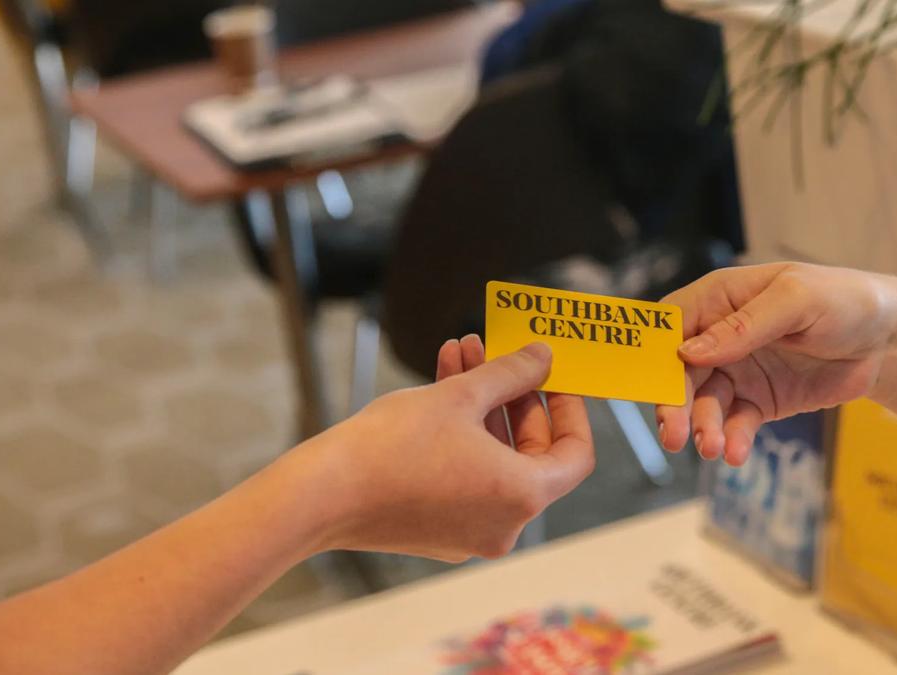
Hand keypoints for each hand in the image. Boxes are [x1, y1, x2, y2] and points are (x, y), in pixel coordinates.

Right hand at [294, 337, 593, 562]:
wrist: (320, 495)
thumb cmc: (392, 446)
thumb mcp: (461, 395)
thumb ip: (512, 373)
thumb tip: (543, 357)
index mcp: (523, 498)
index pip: (575, 454)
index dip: (570, 409)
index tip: (555, 376)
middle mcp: (504, 525)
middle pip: (530, 452)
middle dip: (513, 394)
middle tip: (498, 351)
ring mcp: (470, 532)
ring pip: (493, 457)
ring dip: (482, 403)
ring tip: (461, 351)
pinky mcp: (438, 530)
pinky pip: (466, 474)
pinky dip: (460, 433)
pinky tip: (440, 381)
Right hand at [655, 262, 896, 464]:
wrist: (889, 339)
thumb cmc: (845, 301)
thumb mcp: (796, 300)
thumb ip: (744, 325)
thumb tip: (692, 352)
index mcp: (722, 298)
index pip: (671, 325)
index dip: (654, 354)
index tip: (647, 386)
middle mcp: (721, 336)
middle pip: (680, 372)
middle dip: (674, 404)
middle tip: (674, 434)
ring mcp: (739, 371)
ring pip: (704, 404)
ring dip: (702, 427)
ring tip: (711, 447)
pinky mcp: (760, 401)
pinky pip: (735, 424)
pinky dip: (731, 439)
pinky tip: (734, 453)